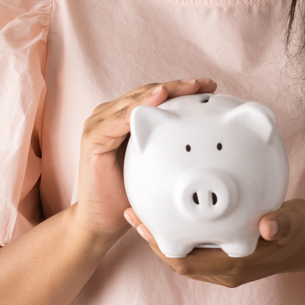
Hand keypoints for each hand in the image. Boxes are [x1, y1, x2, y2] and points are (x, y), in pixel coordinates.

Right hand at [74, 77, 217, 240]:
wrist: (103, 221)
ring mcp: (100, 124)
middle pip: (149, 92)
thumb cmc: (129, 194)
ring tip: (190, 86)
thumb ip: (171, 146)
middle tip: (206, 84)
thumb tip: (207, 138)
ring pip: (137, 99)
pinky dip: (141, 107)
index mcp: (125, 119)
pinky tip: (160, 99)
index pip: (157, 96)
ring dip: (165, 90)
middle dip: (179, 86)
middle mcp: (111, 115)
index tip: (211, 87)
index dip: (183, 90)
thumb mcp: (157, 165)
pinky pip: (120, 118)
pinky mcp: (93, 136)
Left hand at [124, 198, 304, 287]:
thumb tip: (268, 225)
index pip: (186, 262)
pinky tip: (175, 209)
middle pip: (177, 259)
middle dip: (154, 240)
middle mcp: (225, 269)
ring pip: (185, 253)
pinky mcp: (228, 254)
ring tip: (146, 209)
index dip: (160, 246)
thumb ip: (281, 224)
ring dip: (164, 236)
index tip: (142, 222)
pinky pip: (196, 245)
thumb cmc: (304, 233)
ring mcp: (226, 263)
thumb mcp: (296, 223)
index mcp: (235, 265)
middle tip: (134, 212)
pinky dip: (182, 231)